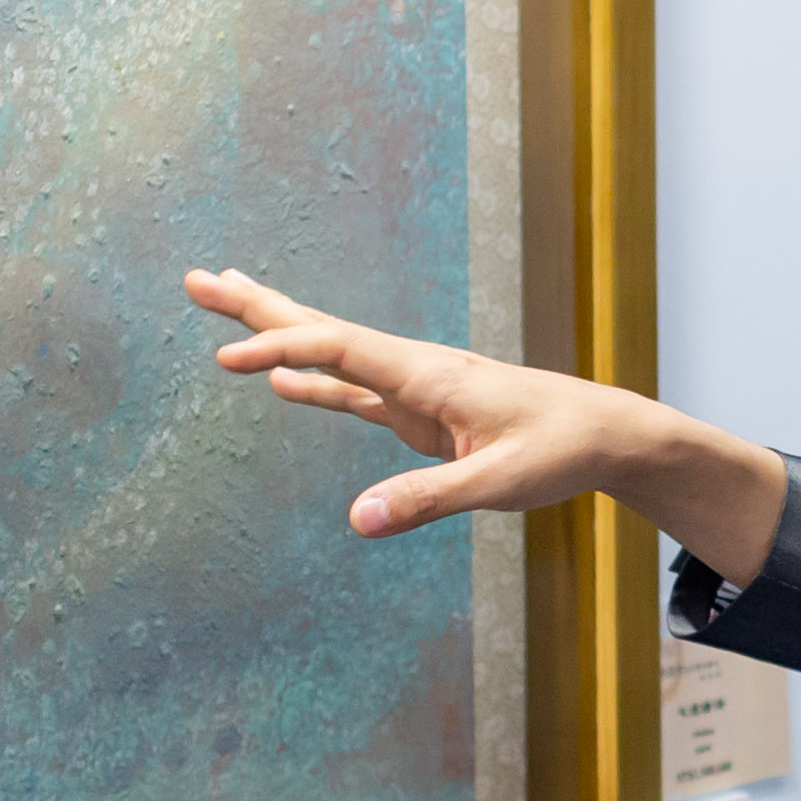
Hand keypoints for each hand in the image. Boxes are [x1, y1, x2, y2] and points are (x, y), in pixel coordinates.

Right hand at [183, 269, 789, 578]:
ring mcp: (411, 387)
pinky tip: (280, 381)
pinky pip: (351, 390)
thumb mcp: (496, 484)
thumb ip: (427, 501)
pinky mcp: (419, 412)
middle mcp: (411, 369)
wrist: (604, 435)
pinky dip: (312, 382)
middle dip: (258, 305)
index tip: (228, 359)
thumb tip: (359, 520)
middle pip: (321, 327)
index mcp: (426, 374)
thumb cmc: (558, 452)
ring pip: (330, 352)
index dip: (281, 349)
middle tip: (196, 279)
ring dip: (275, 331)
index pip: (338, 349)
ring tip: (224, 302)